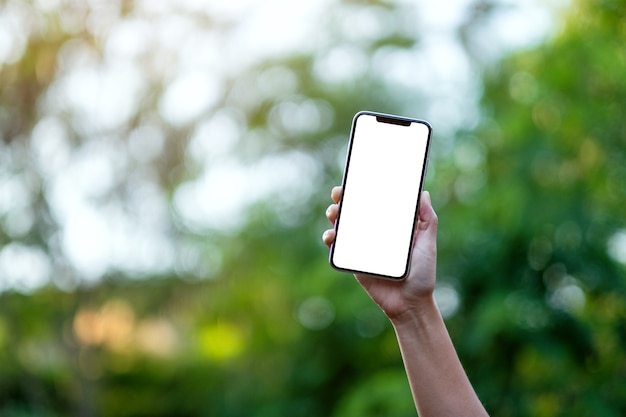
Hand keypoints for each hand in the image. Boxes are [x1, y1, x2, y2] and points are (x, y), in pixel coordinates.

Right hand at [322, 186, 438, 321]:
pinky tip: (332, 236)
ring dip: (334, 215)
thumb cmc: (423, 274)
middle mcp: (373, 233)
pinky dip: (331, 239)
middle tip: (340, 193)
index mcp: (390, 226)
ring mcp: (361, 248)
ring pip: (342, 226)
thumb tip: (424, 193)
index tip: (356, 178)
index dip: (363, 189)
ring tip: (335, 212)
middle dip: (343, 198)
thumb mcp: (427, 244)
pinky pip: (337, 249)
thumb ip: (427, 220)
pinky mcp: (353, 262)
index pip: (374, 202)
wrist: (410, 304)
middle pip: (354, 211)